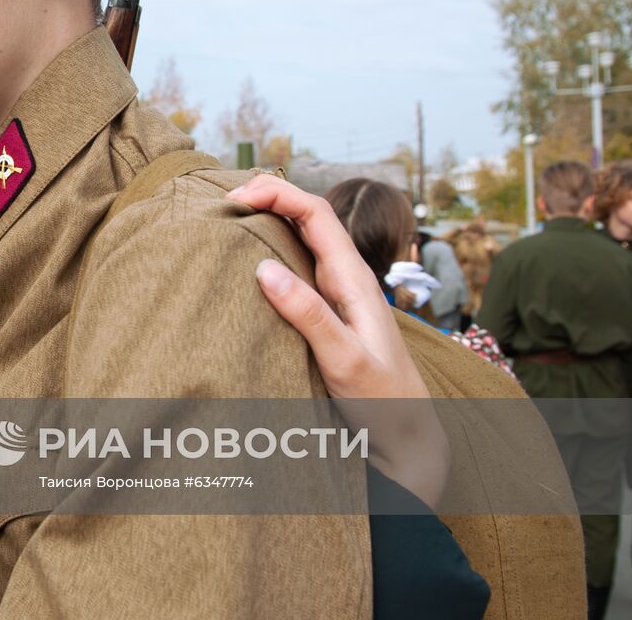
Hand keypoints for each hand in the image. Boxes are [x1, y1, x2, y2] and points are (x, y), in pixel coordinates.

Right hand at [227, 175, 449, 508]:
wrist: (407, 438)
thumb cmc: (384, 402)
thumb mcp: (345, 361)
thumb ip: (309, 315)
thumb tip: (263, 268)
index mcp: (354, 280)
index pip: (315, 213)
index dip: (277, 193)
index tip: (238, 196)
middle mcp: (346, 279)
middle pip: (306, 217)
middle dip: (268, 198)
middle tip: (224, 202)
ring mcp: (336, 295)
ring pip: (300, 241)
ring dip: (268, 222)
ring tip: (229, 222)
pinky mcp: (326, 314)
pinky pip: (296, 269)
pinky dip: (269, 253)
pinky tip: (247, 264)